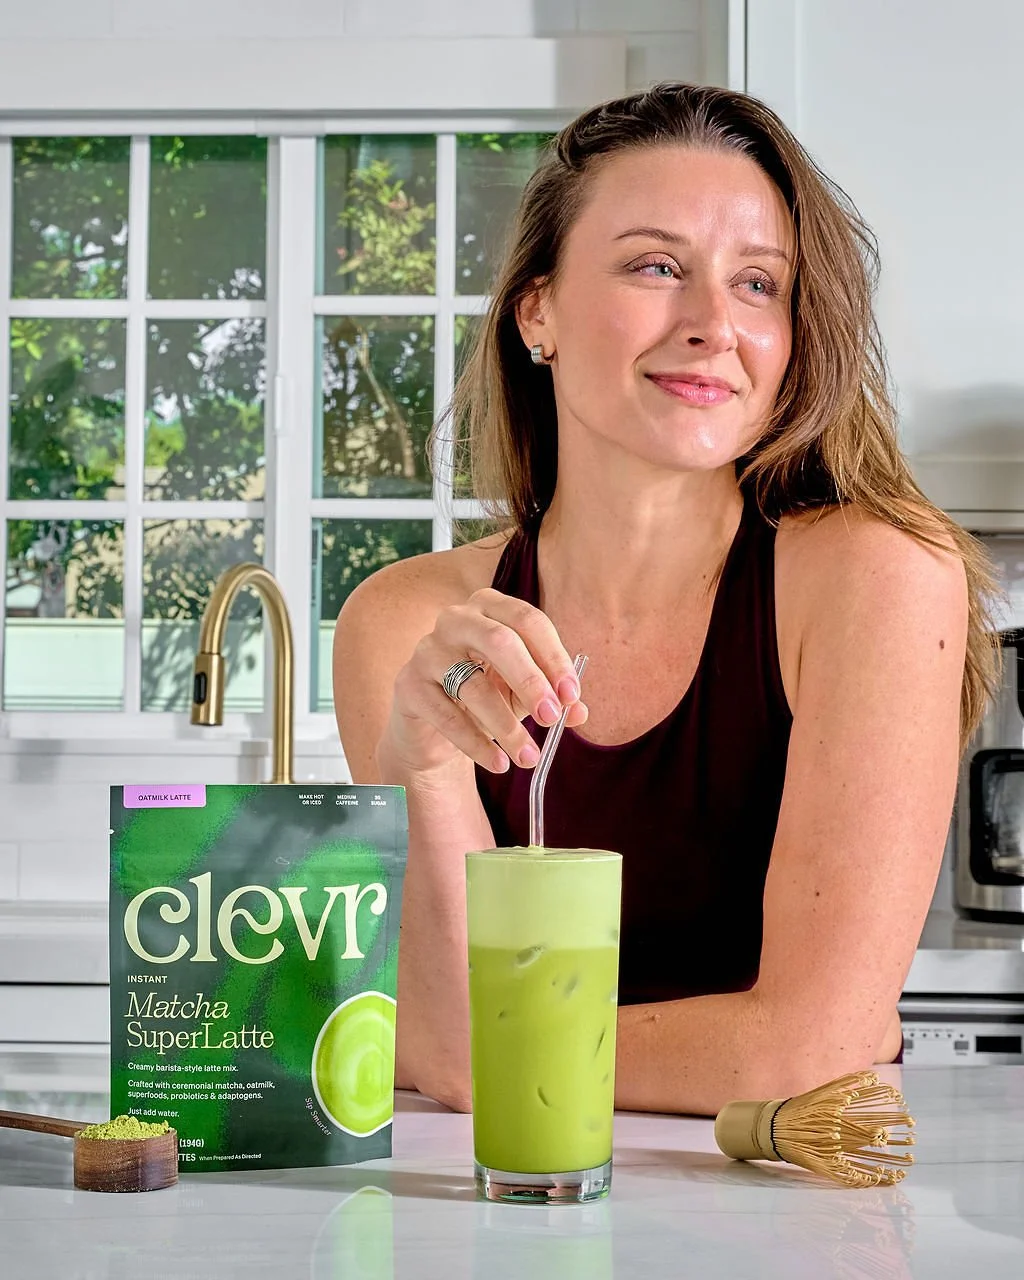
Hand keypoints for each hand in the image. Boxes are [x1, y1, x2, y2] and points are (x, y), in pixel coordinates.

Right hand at [382, 587, 587, 776]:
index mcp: (490, 608)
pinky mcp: (408, 686)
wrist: (432, 727)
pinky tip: (499, 763)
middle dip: (531, 681)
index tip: (572, 695)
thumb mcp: (523, 694)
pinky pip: (446, 715)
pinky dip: (476, 743)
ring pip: (472, 684)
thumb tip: (579, 711)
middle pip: (499, 641)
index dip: (553, 658)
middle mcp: (456, 620)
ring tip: (529, 756)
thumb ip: (552, 697)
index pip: (528, 622)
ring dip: (506, 725)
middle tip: (552, 717)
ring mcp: (427, 650)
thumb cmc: (484, 696)